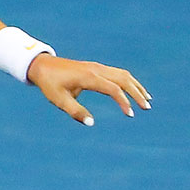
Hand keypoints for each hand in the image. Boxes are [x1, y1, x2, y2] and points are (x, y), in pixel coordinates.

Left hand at [27, 54, 151, 125]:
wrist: (43, 66)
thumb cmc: (50, 84)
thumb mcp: (59, 100)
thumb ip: (75, 112)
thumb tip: (91, 123)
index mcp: (88, 77)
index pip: (112, 89)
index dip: (123, 101)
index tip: (130, 114)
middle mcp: (96, 69)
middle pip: (123, 79)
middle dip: (137, 93)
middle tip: (147, 107)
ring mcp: (97, 67)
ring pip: (123, 74)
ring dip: (136, 86)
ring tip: (147, 99)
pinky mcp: (96, 67)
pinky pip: (117, 73)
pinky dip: (128, 81)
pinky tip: (133, 90)